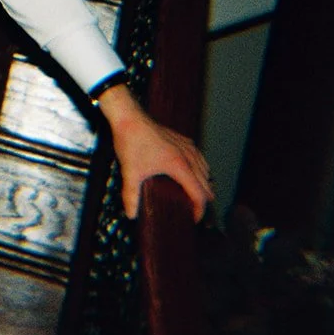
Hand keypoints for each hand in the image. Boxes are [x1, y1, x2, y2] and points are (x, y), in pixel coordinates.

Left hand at [97, 84, 214, 220]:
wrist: (127, 115)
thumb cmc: (130, 141)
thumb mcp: (130, 172)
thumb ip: (131, 195)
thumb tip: (131, 214)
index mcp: (179, 166)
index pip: (199, 194)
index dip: (199, 209)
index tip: (194, 219)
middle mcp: (187, 155)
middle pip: (205, 182)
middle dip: (204, 198)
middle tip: (195, 210)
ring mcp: (185, 145)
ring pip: (204, 167)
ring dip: (204, 181)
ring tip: (198, 194)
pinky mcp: (180, 138)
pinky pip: (198, 155)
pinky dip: (200, 166)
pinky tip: (193, 168)